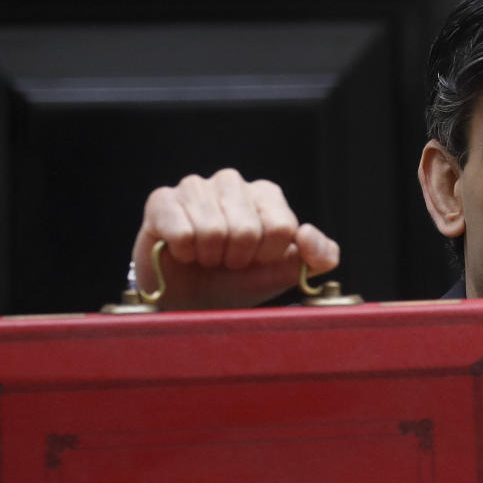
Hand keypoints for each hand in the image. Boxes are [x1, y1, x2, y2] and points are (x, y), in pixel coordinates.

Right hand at [132, 169, 339, 309]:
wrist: (191, 300)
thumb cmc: (239, 281)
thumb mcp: (287, 273)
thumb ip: (320, 256)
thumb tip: (307, 233)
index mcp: (266, 195)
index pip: (282, 227)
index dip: (267, 256)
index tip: (255, 261)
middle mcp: (231, 182)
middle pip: (247, 230)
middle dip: (237, 259)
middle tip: (226, 261)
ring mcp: (195, 187)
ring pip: (213, 231)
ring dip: (210, 257)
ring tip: (205, 257)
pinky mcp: (161, 200)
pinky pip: (181, 232)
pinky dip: (184, 254)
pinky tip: (182, 252)